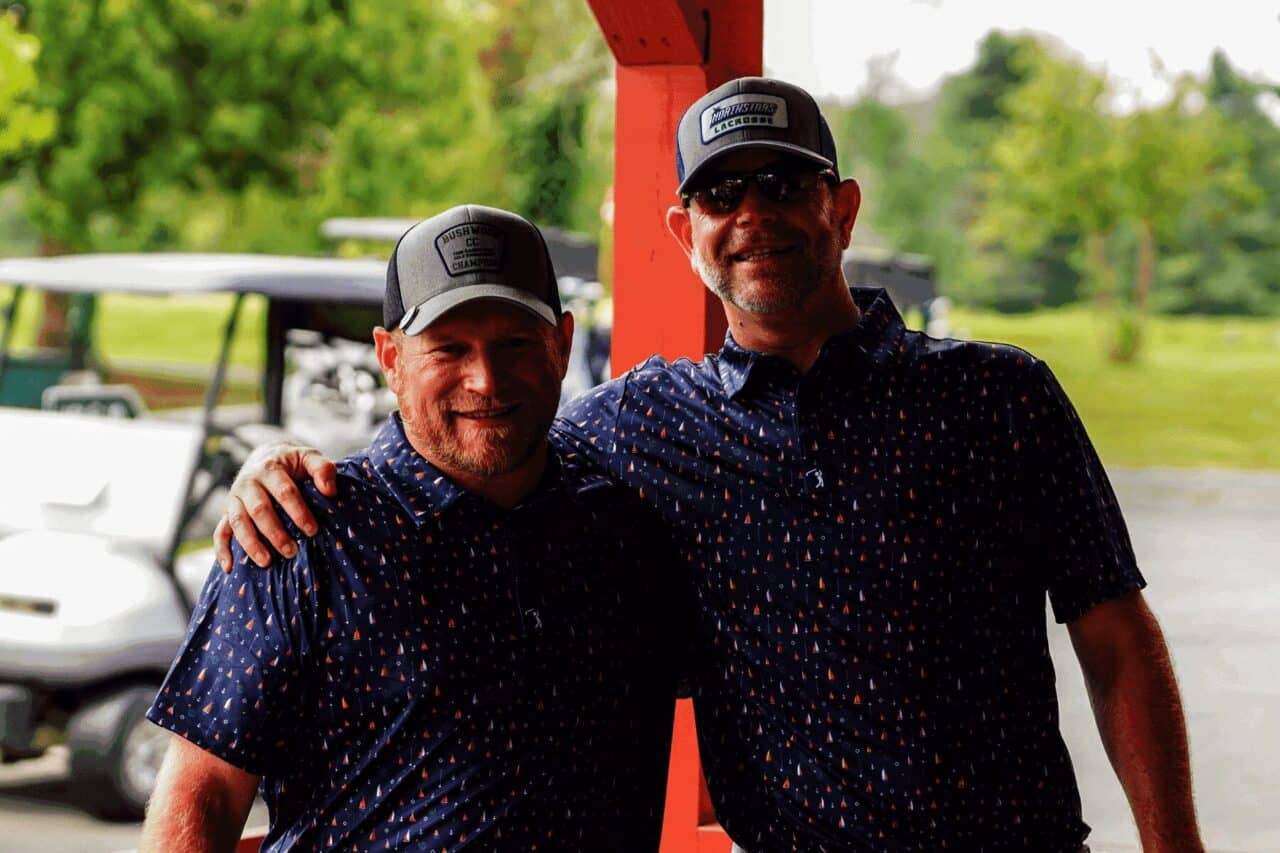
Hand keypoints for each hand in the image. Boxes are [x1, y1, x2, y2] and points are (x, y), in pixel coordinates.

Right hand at [215, 441, 336, 570]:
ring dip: (251, 543)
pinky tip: (230, 567)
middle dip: (275, 532)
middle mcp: (248, 483)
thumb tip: (330, 490)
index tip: (312, 530)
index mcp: (270, 469)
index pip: (284, 492)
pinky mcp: (227, 511)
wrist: (265, 456)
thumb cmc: (293, 462)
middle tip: (292, 551)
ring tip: (267, 562)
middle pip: (259, 509)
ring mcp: (234, 498)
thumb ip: (322, 468)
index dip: (298, 512)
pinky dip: (222, 549)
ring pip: (238, 521)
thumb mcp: (309, 457)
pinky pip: (220, 531)